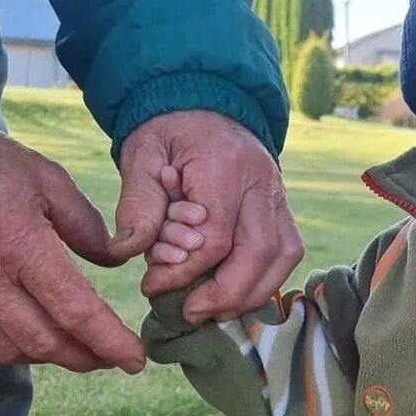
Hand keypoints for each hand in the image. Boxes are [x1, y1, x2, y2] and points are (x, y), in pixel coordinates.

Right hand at [0, 126, 143, 372]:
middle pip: (44, 341)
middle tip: (115, 358)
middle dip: (86, 358)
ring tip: (84, 350)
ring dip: (52, 357)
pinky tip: (41, 336)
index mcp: (19, 244)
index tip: (137, 359)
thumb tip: (115, 262)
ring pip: (10, 348)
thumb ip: (85, 225)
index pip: (75, 310)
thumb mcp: (47, 180)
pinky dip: (17, 346)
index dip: (110, 341)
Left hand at [111, 111, 302, 321]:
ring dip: (253, 291)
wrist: (205, 102)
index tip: (152, 287)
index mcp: (225, 165)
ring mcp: (280, 194)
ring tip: (216, 311)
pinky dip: (267, 278)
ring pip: (284, 254)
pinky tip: (236, 293)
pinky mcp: (283, 207)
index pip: (217, 235)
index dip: (187, 270)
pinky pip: (287, 249)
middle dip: (226, 292)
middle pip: (260, 250)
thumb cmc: (169, 130)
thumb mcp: (142, 156)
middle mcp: (263, 181)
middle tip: (191, 313)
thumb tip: (128, 253)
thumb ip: (138, 204)